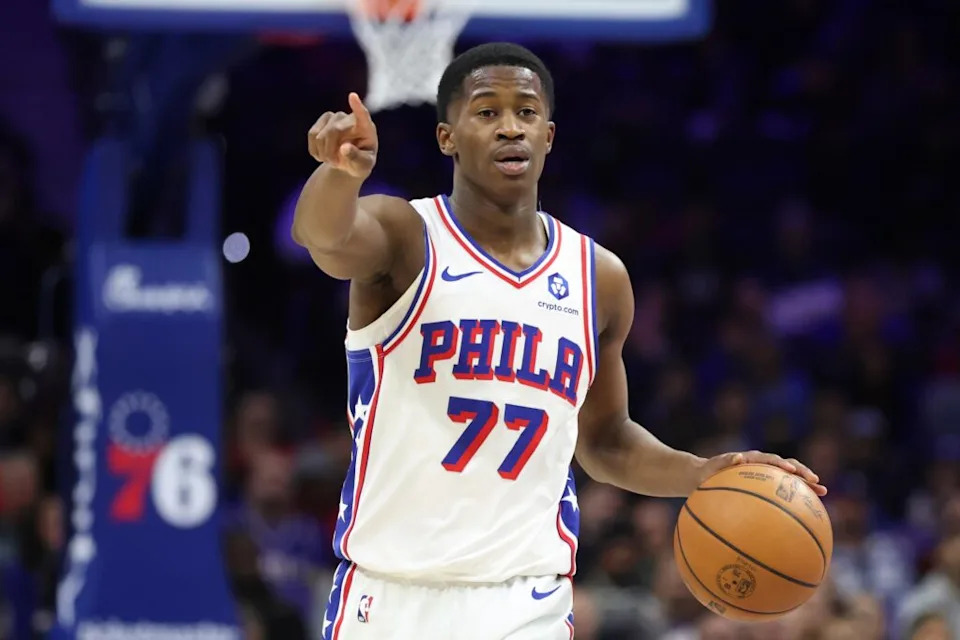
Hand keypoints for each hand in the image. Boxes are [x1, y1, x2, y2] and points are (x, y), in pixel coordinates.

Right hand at [308, 92, 377, 178]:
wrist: (349, 163)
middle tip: (335, 164)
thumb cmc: (360, 163)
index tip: (353, 96)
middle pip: (333, 131)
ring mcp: (335, 117)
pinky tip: (323, 155)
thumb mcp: (363, 166)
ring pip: (319, 135)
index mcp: (366, 128)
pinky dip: (315, 150)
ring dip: (323, 153)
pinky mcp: (322, 121)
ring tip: (332, 160)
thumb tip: (344, 148)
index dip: (357, 107)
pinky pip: (312, 135)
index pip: (362, 115)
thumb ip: (356, 158)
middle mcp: (350, 118)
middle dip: (330, 152)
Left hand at [698, 450, 827, 496]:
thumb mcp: (710, 467)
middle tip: (817, 482)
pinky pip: (783, 493)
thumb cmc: (707, 473)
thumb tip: (736, 456)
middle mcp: (762, 466)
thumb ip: (723, 461)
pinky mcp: (766, 488)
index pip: (770, 459)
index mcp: (751, 460)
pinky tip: (807, 516)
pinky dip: (795, 500)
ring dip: (806, 485)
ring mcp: (766, 477)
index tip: (792, 472)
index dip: (782, 464)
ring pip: (790, 479)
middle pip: (788, 467)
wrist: (704, 478)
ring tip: (823, 493)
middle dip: (803, 473)